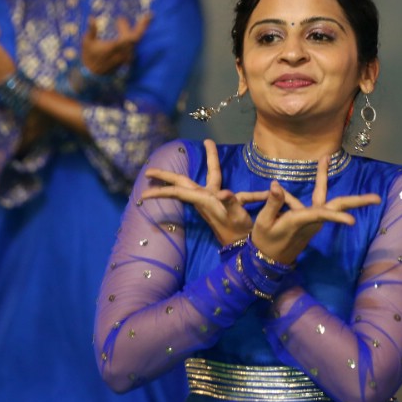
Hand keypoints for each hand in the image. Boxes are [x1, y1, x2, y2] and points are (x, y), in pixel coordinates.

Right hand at [81, 13, 150, 74]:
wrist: (92, 75)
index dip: (133, 26)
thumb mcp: (87, 42)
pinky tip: (132, 31)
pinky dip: (134, 38)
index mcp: (115, 47)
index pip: (130, 36)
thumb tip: (91, 17)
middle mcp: (123, 53)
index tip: (127, 17)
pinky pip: (133, 47)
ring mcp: (126, 57)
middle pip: (137, 38)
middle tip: (149, 15)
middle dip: (143, 26)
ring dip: (137, 30)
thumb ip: (91, 29)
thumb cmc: (89, 57)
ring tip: (137, 20)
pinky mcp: (126, 60)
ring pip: (136, 42)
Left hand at [141, 139, 268, 244]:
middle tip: (148, 171)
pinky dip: (247, 193)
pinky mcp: (225, 203)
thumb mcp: (235, 216)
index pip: (178, 191)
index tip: (143, 194)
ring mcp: (213, 200)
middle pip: (183, 182)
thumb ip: (230, 202)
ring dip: (201, 166)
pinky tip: (258, 194)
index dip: (162, 190)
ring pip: (205, 179)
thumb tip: (224, 193)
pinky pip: (229, 194)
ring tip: (192, 156)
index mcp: (204, 199)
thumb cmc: (238, 231)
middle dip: (166, 176)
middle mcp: (205, 198)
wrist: (245, 244)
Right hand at [250, 157, 381, 264]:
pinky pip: (313, 201)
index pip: (320, 216)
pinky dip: (310, 187)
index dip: (336, 217)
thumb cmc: (265, 241)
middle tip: (377, 198)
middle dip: (357, 202)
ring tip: (326, 159)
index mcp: (300, 221)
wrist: (269, 259)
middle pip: (336, 207)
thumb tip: (277, 185)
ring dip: (325, 179)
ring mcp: (313, 220)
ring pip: (328, 200)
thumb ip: (273, 204)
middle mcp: (311, 220)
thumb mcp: (264, 222)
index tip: (353, 221)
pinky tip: (309, 174)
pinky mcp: (310, 219)